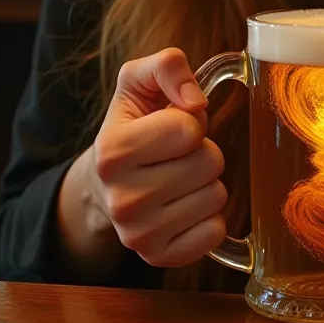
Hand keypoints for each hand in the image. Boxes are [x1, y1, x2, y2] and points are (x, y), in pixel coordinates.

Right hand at [88, 48, 227, 267]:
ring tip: (178, 178)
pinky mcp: (158, 257)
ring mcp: (138, 235)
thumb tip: (196, 99)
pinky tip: (183, 206)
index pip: (188, 128)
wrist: (106, 182)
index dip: (189, 121)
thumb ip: (168, 65)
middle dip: (202, 151)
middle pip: (210, 162)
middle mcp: (121, 199)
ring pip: (217, 195)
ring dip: (206, 181)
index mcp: (112, 152)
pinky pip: (215, 231)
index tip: (169, 126)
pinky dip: (209, 215)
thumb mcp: (140, 81)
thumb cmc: (134, 124)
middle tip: (176, 155)